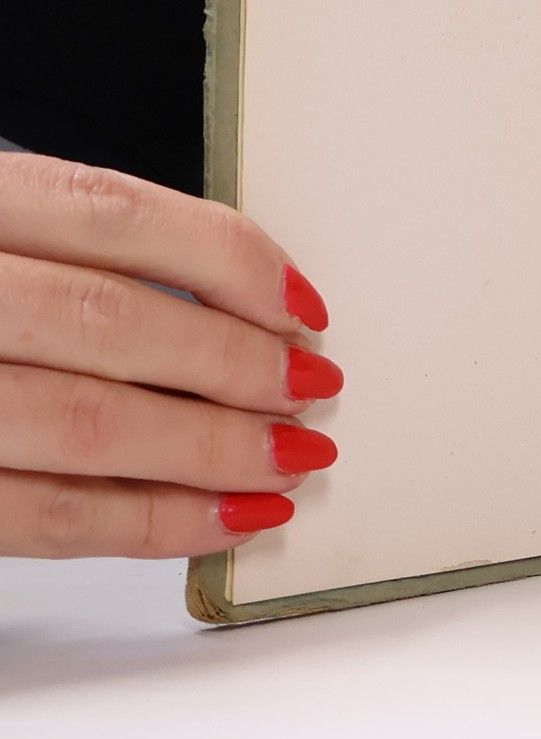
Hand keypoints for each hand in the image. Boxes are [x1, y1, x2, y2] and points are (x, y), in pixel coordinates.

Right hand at [0, 153, 338, 556]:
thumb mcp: (6, 235)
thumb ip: (88, 254)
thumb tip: (245, 303)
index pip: (118, 215)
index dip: (230, 260)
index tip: (303, 304)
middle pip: (111, 324)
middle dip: (234, 364)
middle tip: (311, 388)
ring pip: (85, 424)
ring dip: (209, 450)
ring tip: (287, 459)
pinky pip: (43, 517)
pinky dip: (149, 522)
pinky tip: (221, 517)